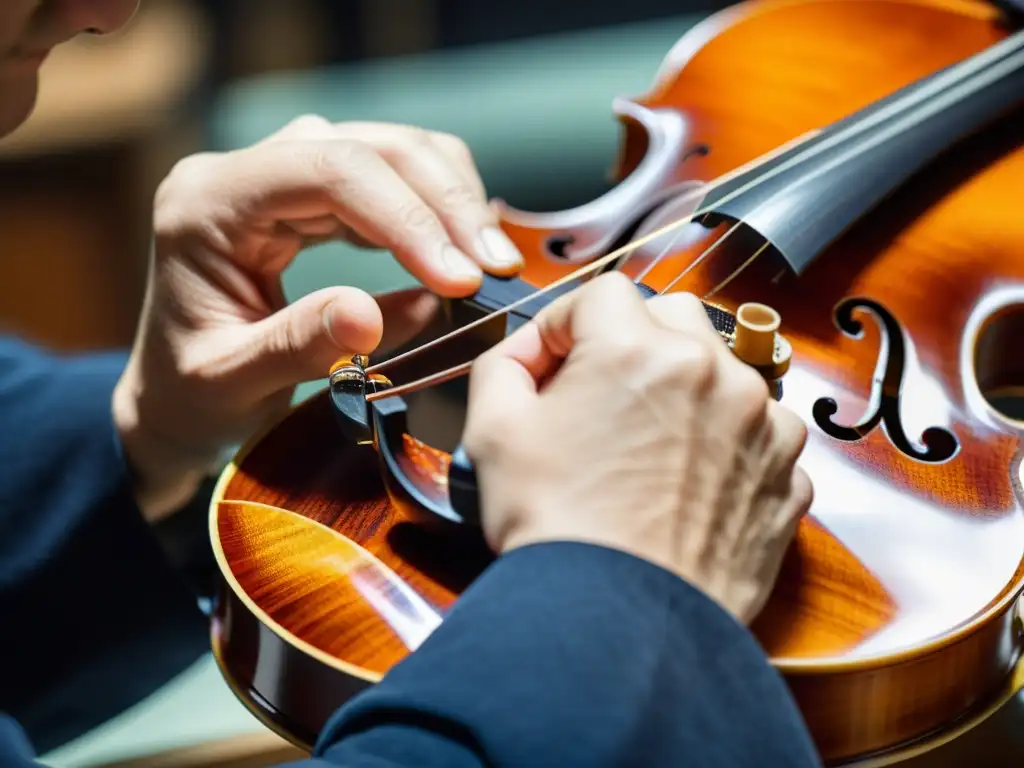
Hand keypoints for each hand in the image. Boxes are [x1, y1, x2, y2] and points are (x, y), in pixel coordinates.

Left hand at [113, 116, 523, 521]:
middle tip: (494, 268)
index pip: (327, 172)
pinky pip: (388, 175)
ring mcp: (277, 177)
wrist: (171, 401)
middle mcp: (242, 173)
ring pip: (388, 148)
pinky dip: (434, 207)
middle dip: (443, 204)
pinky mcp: (308, 194)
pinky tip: (457, 251)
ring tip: (488, 261)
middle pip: (368, 146)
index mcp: (208, 204)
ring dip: (449, 198)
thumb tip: (377, 313)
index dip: (406, 218)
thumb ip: (299, 346)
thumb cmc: (191, 398)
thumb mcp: (231, 384)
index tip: (461, 278)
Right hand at [461, 272, 811, 624]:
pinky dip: (727, 441)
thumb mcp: (494, 432)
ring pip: (722, 370)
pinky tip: (689, 480)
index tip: (552, 362)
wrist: (620, 622)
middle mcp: (713, 372)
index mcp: (638, 349)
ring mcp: (761, 423)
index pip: (600, 294)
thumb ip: (504, 364)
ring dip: (685, 389)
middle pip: (671, 317)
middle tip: (600, 396)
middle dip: (632, 343)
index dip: (565, 325)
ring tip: (648, 445)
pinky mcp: (787, 473)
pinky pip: (758, 430)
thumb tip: (525, 353)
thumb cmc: (561, 531)